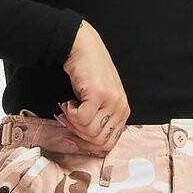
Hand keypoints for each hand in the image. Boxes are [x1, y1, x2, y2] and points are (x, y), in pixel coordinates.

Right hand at [57, 21, 129, 150]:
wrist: (83, 48)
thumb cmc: (88, 73)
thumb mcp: (100, 100)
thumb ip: (99, 120)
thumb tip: (83, 144)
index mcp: (123, 112)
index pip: (108, 144)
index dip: (87, 145)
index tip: (73, 135)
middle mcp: (120, 108)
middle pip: (98, 141)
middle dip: (78, 134)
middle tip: (69, 119)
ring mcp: (111, 101)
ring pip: (89, 131)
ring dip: (72, 123)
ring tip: (69, 108)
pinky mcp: (98, 94)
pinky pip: (81, 118)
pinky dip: (70, 113)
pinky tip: (69, 101)